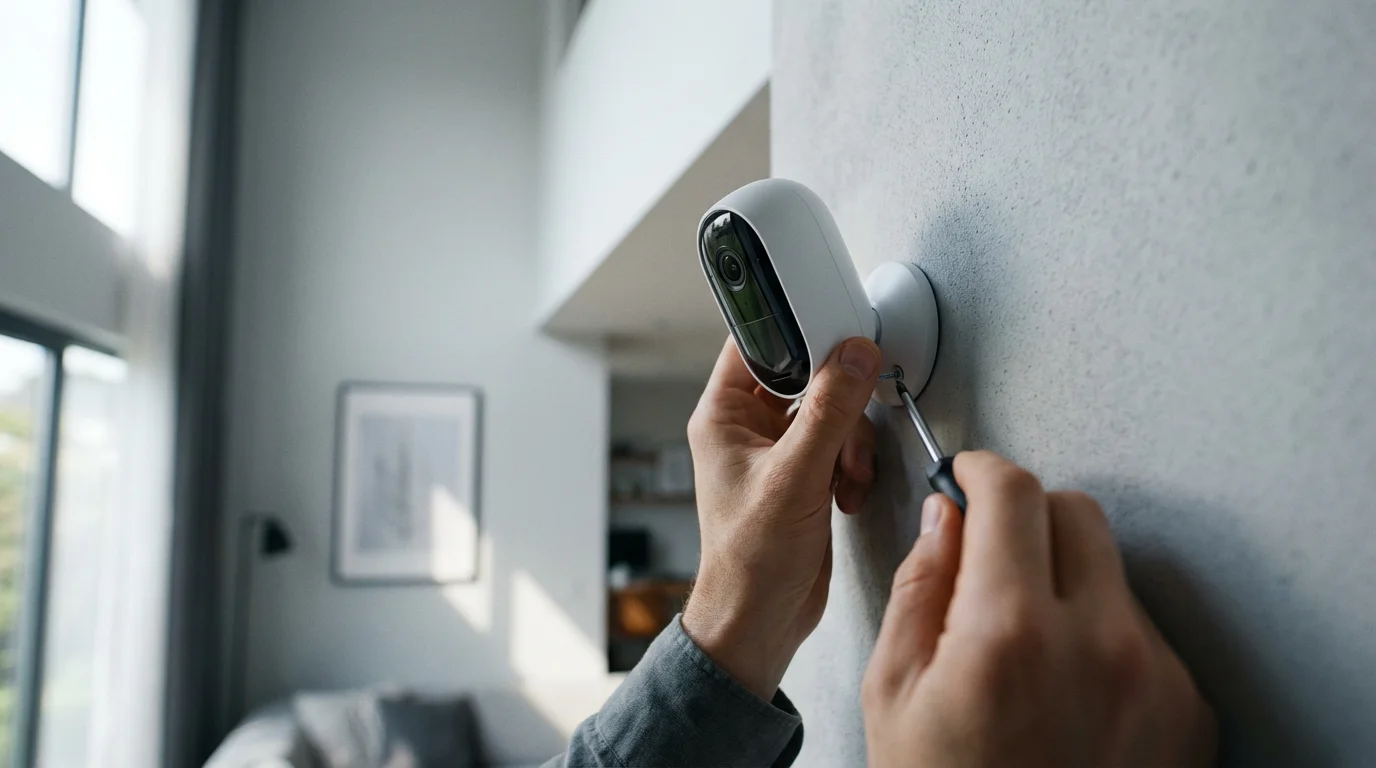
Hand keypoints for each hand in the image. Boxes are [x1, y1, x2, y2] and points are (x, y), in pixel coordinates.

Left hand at [682, 336, 881, 700]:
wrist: (762, 618)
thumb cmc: (750, 560)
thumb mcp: (795, 476)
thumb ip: (830, 410)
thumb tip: (853, 356)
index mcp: (722, 417)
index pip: (753, 343)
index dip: (794, 331)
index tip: (833, 329)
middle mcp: (747, 429)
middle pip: (804, 376)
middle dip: (837, 401)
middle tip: (850, 416)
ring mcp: (778, 452)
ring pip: (830, 411)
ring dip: (850, 441)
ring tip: (845, 475)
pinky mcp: (806, 475)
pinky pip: (841, 444)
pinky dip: (853, 465)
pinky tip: (846, 493)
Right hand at [862, 451, 1216, 767]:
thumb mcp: (892, 693)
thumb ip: (920, 588)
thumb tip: (947, 519)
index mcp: (1008, 635)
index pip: (1013, 493)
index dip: (983, 473)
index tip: (971, 478)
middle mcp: (1097, 644)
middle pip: (1076, 512)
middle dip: (1027, 517)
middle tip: (992, 558)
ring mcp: (1153, 677)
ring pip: (1110, 573)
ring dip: (1066, 583)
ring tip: (1027, 652)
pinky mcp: (1187, 708)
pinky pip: (1141, 631)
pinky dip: (1102, 638)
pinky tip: (1066, 690)